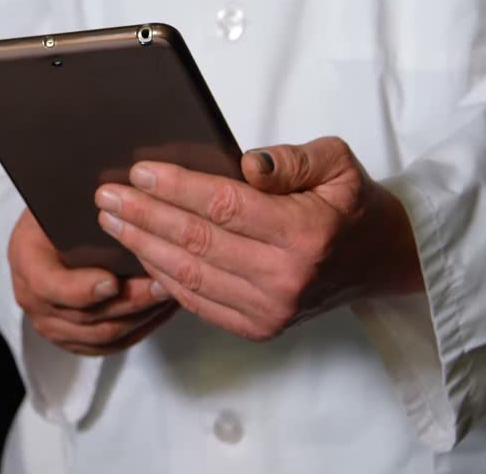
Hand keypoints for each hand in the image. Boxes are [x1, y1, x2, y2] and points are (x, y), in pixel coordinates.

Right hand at [8, 208, 177, 355]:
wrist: (51, 230)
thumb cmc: (62, 209)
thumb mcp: (64, 200)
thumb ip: (88, 210)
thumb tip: (124, 204)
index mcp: (25, 259)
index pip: (49, 286)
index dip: (82, 289)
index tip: (113, 281)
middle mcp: (32, 298)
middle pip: (85, 316)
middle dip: (129, 302)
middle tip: (162, 285)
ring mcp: (52, 323)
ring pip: (103, 334)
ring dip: (141, 316)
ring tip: (170, 294)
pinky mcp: (74, 338)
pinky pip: (112, 344)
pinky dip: (141, 328)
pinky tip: (163, 309)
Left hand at [94, 137, 422, 341]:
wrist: (378, 261)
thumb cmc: (349, 205)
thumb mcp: (337, 163)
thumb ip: (292, 158)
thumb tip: (247, 164)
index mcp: (304, 234)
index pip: (224, 207)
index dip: (177, 188)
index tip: (139, 171)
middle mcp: (284, 278)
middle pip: (197, 241)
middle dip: (145, 216)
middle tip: (107, 195)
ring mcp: (269, 309)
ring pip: (189, 275)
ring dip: (143, 247)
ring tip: (111, 220)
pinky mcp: (257, 327)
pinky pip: (197, 301)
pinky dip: (163, 277)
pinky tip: (139, 253)